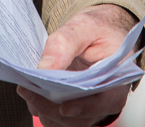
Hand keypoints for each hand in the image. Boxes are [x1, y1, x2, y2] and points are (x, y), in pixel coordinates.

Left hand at [18, 4, 136, 126]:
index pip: (105, 101)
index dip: (85, 108)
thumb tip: (44, 69)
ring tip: (26, 89)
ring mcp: (88, 106)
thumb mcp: (84, 26)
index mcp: (118, 80)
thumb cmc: (97, 29)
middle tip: (26, 90)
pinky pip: (56, 116)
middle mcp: (105, 100)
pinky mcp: (73, 106)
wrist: (98, 32)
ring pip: (64, 121)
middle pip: (79, 117)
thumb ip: (65, 44)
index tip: (63, 107)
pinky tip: (31, 90)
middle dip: (52, 107)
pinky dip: (42, 106)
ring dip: (44, 108)